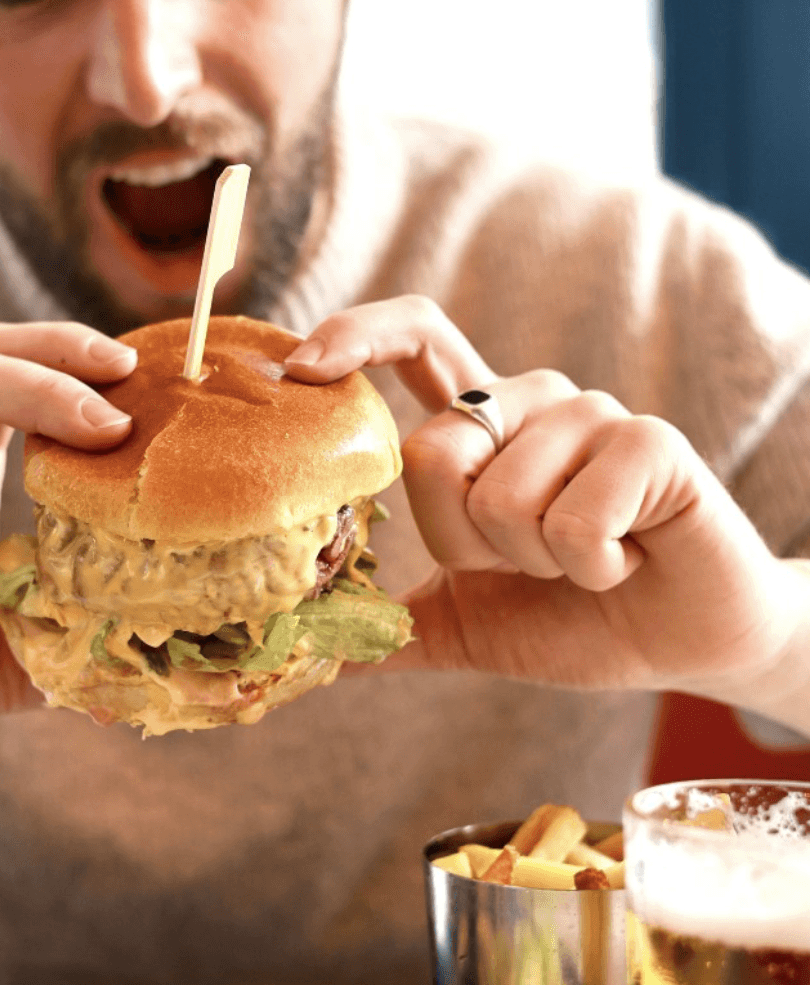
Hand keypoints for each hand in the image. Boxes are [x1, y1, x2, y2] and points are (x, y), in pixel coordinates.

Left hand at [285, 296, 809, 711]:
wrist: (683, 644)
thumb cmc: (576, 617)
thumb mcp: (465, 621)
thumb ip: (389, 624)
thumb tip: (303, 649)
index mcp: (481, 426)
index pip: (414, 340)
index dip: (355, 336)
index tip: (301, 369)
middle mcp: (529, 402)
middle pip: (433, 453)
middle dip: (467, 545)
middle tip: (528, 565)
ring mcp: (592, 414)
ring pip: (501, 496)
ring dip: (539, 564)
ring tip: (587, 563)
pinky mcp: (651, 441)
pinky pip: (575, 518)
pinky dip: (592, 568)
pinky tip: (627, 561)